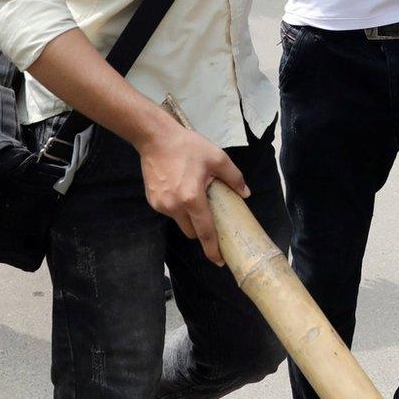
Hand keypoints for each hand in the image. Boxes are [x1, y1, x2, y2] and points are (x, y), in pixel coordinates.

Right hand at [138, 123, 249, 265]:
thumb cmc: (188, 146)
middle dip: (201, 229)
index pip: (205, 231)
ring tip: (193, 194)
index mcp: (192, 198)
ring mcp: (161, 205)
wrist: (155, 138)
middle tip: (209, 213)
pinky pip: (170, 212)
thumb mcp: (216, 157)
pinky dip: (177, 207)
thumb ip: (233, 177)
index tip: (219, 261)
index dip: (212, 248)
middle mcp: (175, 206)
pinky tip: (180, 189)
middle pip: (192, 231)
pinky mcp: (152, 201)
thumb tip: (245, 194)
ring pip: (180, 222)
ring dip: (189, 216)